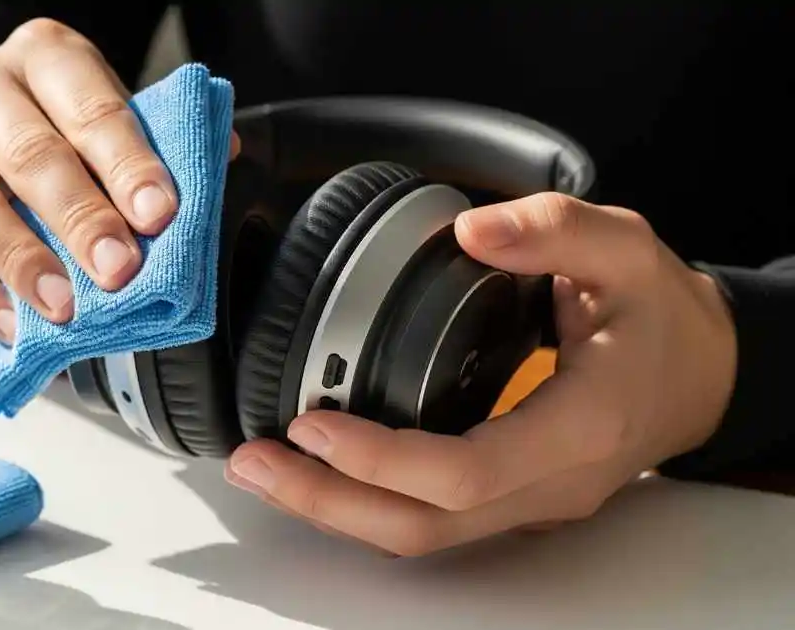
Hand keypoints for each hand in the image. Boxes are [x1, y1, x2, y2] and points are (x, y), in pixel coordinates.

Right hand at [0, 18, 239, 341]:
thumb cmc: (61, 130)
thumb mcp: (111, 116)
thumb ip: (163, 139)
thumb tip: (225, 156)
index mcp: (45, 54)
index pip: (91, 107)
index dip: (128, 163)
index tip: (159, 216)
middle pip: (29, 154)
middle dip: (80, 218)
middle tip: (119, 270)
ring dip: (21, 262)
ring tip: (63, 308)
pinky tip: (11, 324)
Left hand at [224, 192, 737, 555]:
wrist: (703, 369)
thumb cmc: (663, 315)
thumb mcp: (626, 249)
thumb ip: (553, 230)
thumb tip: (472, 229)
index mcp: (579, 428)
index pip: (465, 473)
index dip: (380, 458)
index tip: (311, 421)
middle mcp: (551, 483)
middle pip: (425, 524)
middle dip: (330, 499)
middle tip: (254, 459)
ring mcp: (530, 501)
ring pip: (423, 533)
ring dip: (337, 507)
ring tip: (266, 468)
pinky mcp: (511, 497)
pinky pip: (432, 517)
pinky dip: (367, 498)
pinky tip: (321, 465)